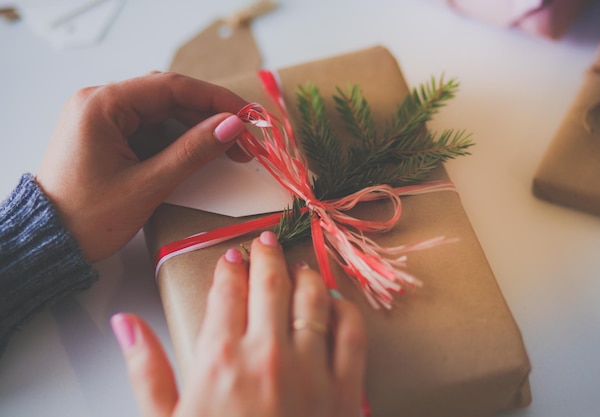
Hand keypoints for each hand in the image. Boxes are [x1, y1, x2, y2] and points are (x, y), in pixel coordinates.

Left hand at [37, 72, 248, 261]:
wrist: (49, 243)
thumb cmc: (89, 218)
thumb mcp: (148, 185)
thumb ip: (193, 151)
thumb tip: (233, 126)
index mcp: (102, 104)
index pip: (171, 87)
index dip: (217, 100)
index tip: (250, 116)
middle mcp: (99, 102)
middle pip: (167, 97)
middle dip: (209, 117)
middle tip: (244, 140)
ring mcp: (100, 118)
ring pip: (161, 113)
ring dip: (195, 130)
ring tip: (228, 151)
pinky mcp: (105, 135)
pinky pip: (148, 128)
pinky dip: (176, 140)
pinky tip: (198, 155)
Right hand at [111, 231, 366, 416]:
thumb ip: (145, 370)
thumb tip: (125, 325)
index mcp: (221, 360)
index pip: (226, 294)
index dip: (229, 270)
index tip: (232, 259)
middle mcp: (268, 354)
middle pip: (270, 285)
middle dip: (266, 257)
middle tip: (264, 242)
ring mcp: (311, 369)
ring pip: (312, 300)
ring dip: (305, 275)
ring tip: (298, 264)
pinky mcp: (344, 390)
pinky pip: (352, 334)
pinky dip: (346, 310)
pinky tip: (337, 300)